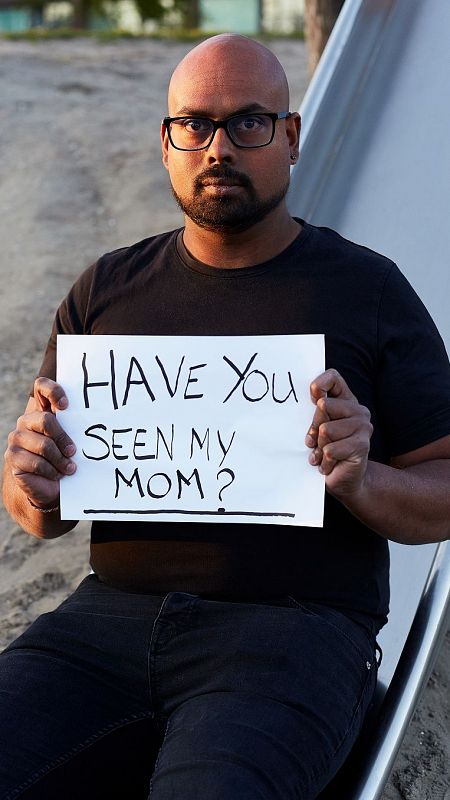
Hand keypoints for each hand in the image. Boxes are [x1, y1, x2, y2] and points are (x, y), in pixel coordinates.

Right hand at [4, 377, 75, 509]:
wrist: (51, 485)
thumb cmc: (66, 458)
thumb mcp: (73, 440)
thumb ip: (76, 426)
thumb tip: (98, 420)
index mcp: (42, 410)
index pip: (41, 387)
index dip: (53, 391)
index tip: (66, 406)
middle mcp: (26, 421)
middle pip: (45, 420)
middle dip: (63, 438)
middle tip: (73, 451)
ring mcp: (17, 438)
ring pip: (44, 445)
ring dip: (60, 460)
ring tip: (69, 468)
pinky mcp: (13, 457)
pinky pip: (37, 463)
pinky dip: (52, 471)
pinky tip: (57, 474)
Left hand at [305, 369, 372, 498]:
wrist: (345, 481)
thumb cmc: (328, 451)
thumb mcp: (318, 429)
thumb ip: (317, 412)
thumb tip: (316, 398)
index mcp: (346, 401)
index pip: (333, 377)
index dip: (318, 384)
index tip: (312, 398)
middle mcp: (358, 410)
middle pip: (323, 406)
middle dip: (314, 428)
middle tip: (317, 442)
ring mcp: (363, 427)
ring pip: (325, 430)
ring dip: (319, 447)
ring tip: (324, 455)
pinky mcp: (362, 445)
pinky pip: (330, 450)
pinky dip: (324, 461)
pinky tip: (329, 465)